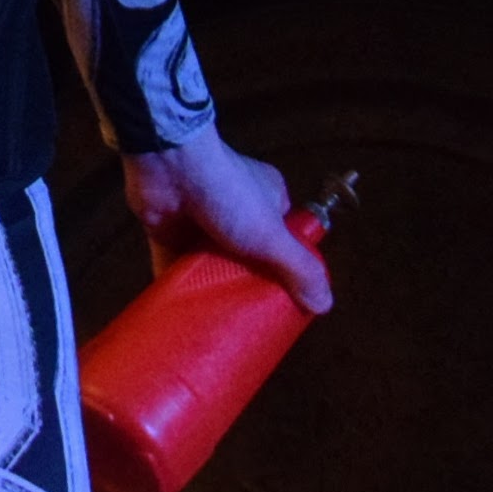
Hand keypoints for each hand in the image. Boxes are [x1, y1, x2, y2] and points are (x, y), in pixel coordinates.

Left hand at [121, 123, 333, 314]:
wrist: (167, 167)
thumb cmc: (228, 195)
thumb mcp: (272, 235)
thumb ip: (299, 269)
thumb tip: (325, 305)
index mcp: (268, 198)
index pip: (284, 239)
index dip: (285, 268)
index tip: (285, 301)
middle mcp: (235, 206)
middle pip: (247, 255)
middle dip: (246, 284)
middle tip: (251, 319)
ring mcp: (200, 219)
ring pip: (211, 261)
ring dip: (212, 287)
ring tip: (219, 324)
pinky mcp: (170, 230)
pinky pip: (177, 264)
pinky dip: (180, 285)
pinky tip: (184, 313)